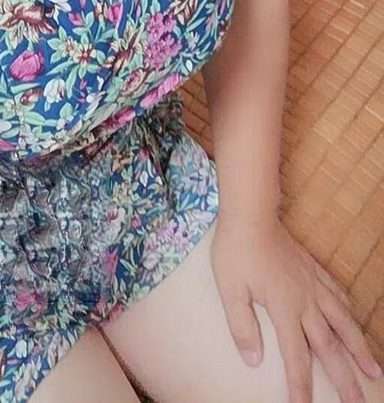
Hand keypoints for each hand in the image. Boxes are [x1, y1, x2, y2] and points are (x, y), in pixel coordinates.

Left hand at [210, 214, 382, 402]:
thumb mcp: (229, 289)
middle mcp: (305, 300)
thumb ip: (242, 326)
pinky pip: (337, 294)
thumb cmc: (235, 251)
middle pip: (329, 346)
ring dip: (359, 348)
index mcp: (284, 308)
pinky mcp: (313, 269)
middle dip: (344, 378)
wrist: (251, 214)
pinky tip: (353, 319)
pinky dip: (348, 311)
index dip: (300, 385)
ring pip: (342, 322)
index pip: (295, 357)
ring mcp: (313, 284)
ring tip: (374, 370)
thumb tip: (254, 361)